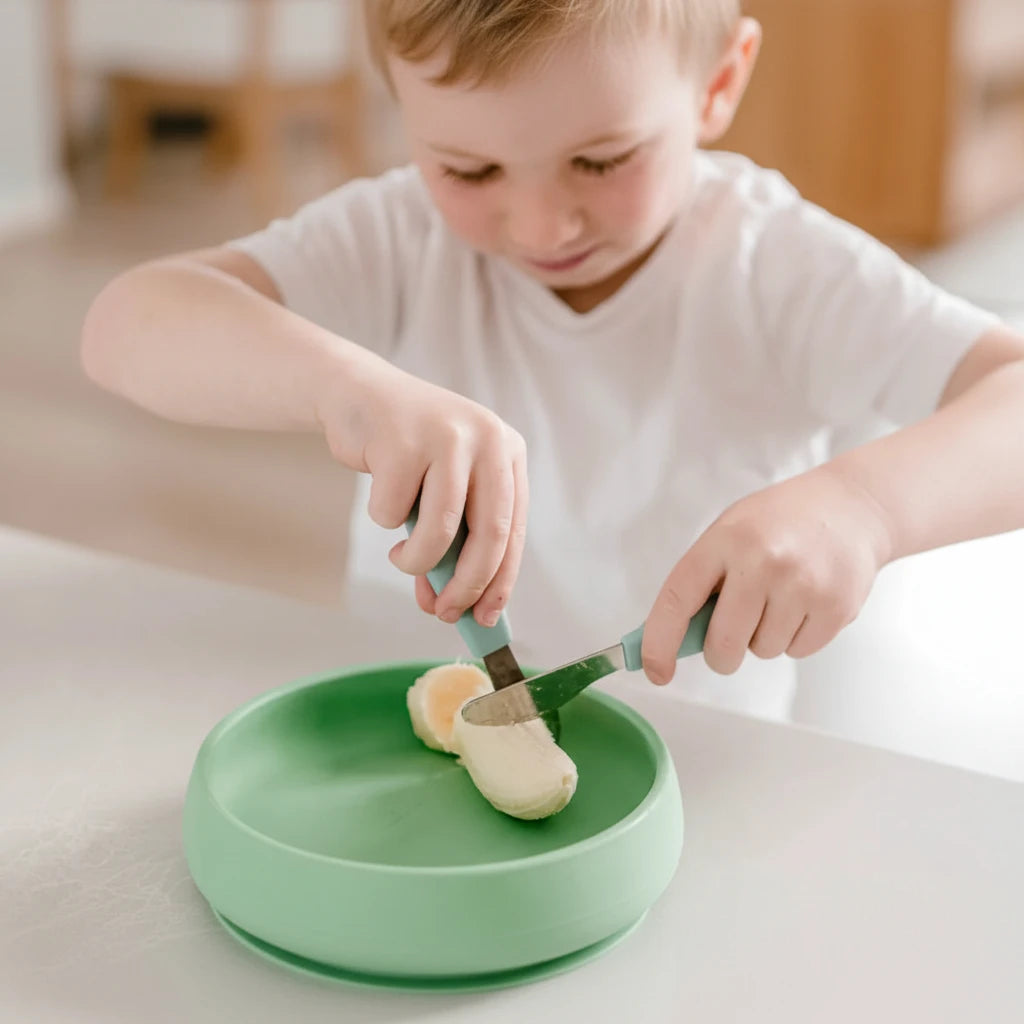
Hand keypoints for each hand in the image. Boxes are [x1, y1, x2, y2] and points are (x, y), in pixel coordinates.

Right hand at [318, 359, 527, 626]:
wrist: (356, 394)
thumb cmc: (406, 452)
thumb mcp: (443, 489)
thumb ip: (455, 540)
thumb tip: (450, 605)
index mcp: (507, 452)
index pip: (515, 530)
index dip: (501, 581)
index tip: (485, 618)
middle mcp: (487, 439)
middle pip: (490, 534)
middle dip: (466, 585)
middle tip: (443, 611)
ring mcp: (446, 437)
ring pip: (440, 530)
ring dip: (415, 560)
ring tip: (400, 557)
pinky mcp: (403, 440)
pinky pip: (392, 512)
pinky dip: (382, 518)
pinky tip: (379, 493)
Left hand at [641, 466, 893, 683]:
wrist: (852, 507)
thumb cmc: (779, 523)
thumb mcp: (731, 531)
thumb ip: (704, 581)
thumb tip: (678, 640)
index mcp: (725, 540)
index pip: (677, 599)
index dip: (660, 641)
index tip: (655, 671)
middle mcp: (763, 562)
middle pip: (723, 644)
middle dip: (721, 651)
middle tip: (731, 633)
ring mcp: (802, 585)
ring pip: (763, 651)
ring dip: (764, 637)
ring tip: (781, 597)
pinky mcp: (836, 607)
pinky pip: (798, 651)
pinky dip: (796, 637)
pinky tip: (805, 602)